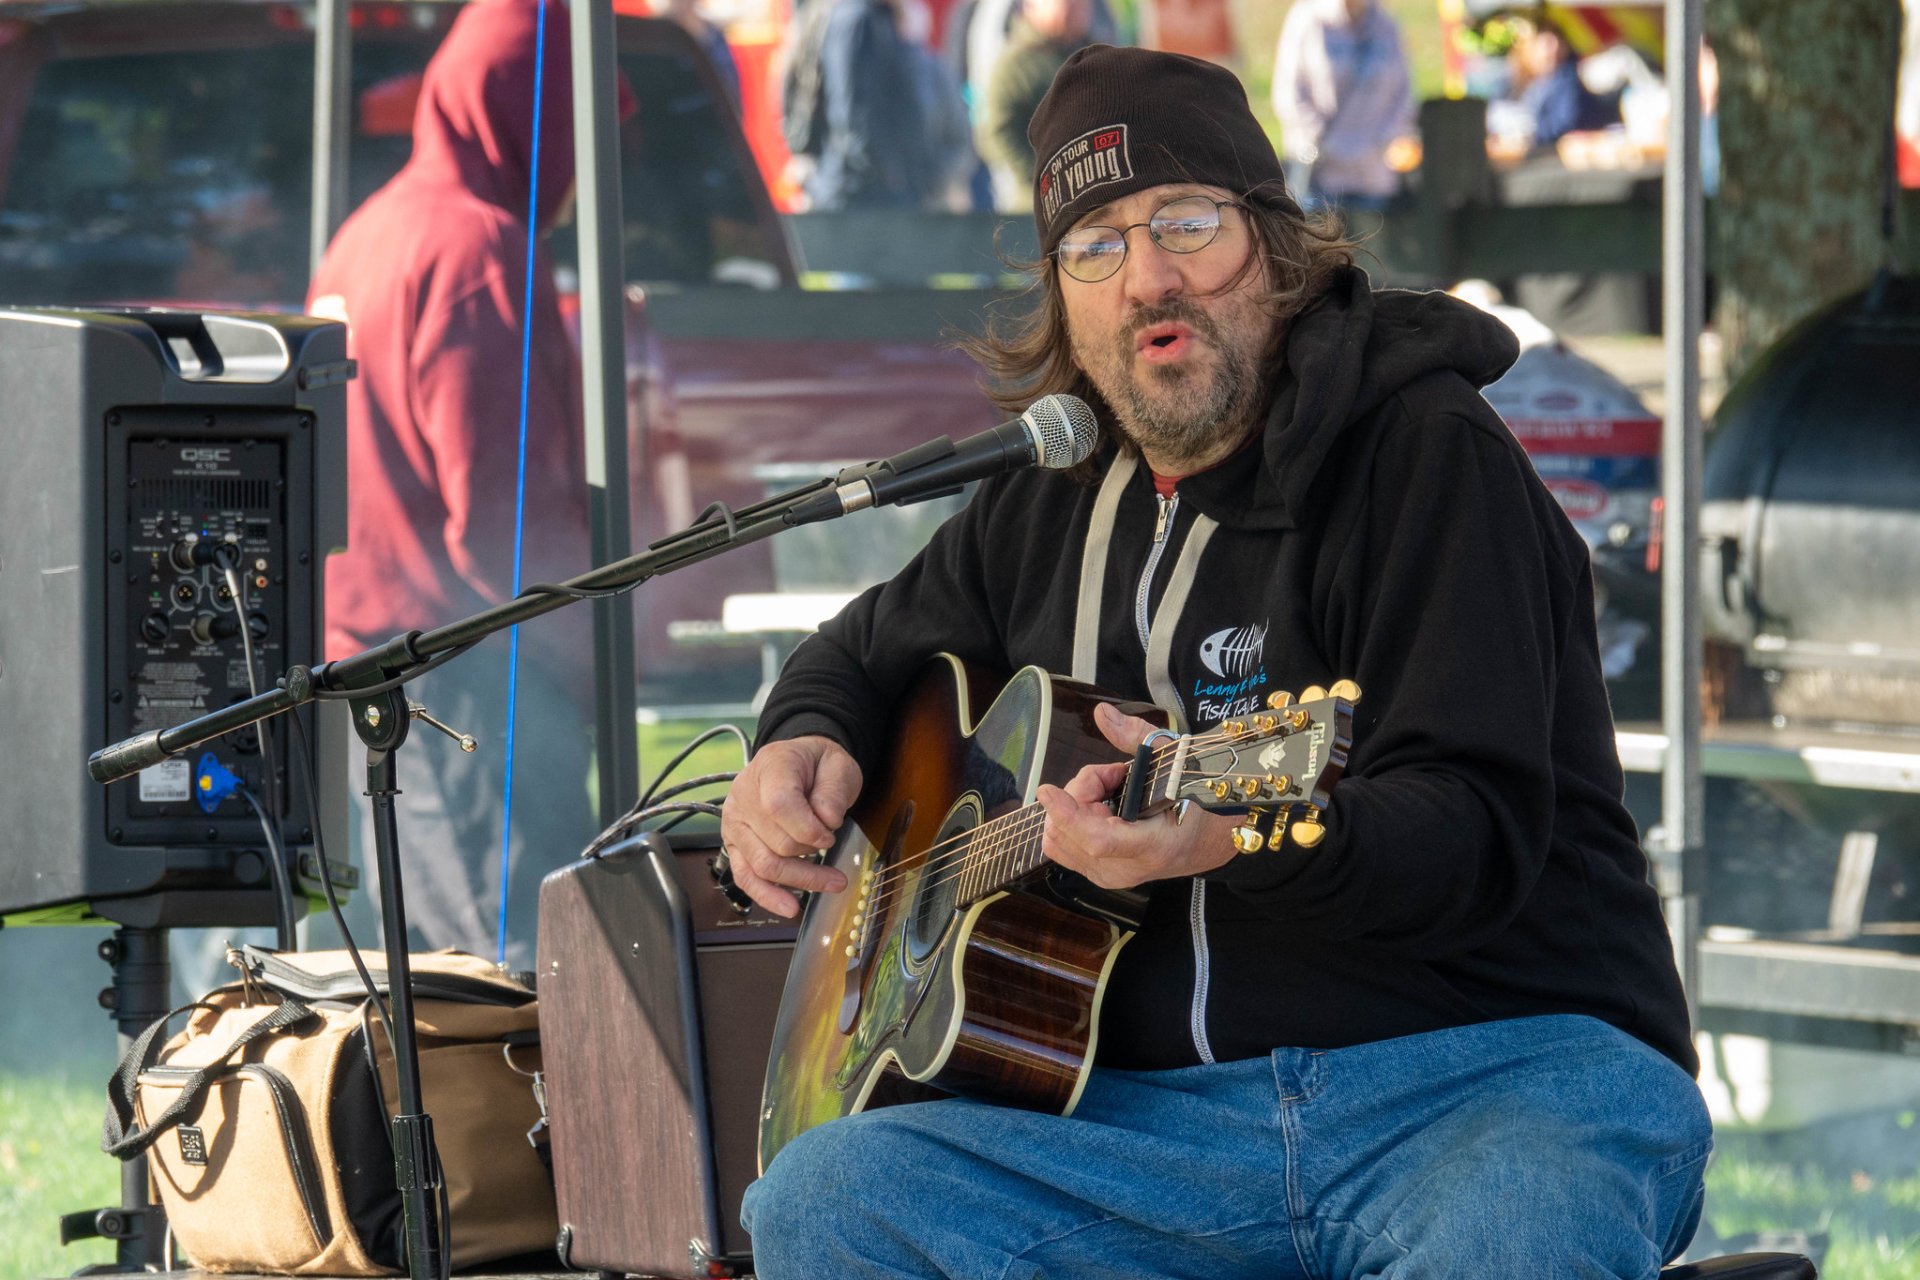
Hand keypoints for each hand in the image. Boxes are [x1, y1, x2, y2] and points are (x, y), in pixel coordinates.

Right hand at [719, 735, 863, 917]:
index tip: (829, 834)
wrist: (797, 762)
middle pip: (776, 842)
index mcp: (770, 768)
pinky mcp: (735, 844)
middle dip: (812, 853)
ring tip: (833, 883)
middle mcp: (744, 796)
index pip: (779, 805)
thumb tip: (827, 821)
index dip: (808, 828)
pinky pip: (745, 876)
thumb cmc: (816, 764)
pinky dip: (767, 895)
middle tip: (833, 847)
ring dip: (802, 880)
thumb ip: (834, 791)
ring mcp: (735, 823)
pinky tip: (789, 907)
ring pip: (764, 865)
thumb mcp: (837, 764)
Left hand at [1035, 703, 1237, 890]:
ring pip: (1057, 838)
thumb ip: (1136, 737)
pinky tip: (1098, 804)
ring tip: (1107, 789)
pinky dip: (1070, 817)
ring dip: (1073, 804)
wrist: (1204, 843)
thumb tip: (1102, 714)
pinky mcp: (1095, 872)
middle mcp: (1124, 868)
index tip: (1047, 790)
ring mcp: (1107, 875)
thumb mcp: (1174, 762)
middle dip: (1079, 792)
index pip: (1098, 840)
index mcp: (1152, 845)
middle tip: (1112, 776)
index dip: (1068, 815)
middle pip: (1069, 830)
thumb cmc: (1193, 802)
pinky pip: (1061, 844)